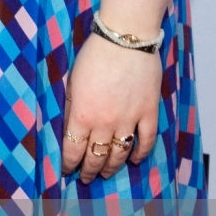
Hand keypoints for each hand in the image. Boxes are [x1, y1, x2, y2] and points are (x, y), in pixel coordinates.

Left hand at [61, 33, 160, 182]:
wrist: (125, 37)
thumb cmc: (95, 54)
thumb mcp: (72, 81)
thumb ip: (71, 106)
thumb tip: (69, 126)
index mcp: (82, 114)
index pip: (72, 150)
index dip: (68, 164)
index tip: (67, 170)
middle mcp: (104, 122)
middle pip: (95, 157)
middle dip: (88, 170)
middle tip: (86, 177)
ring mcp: (129, 119)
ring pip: (119, 154)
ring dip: (112, 167)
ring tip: (106, 173)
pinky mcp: (148, 112)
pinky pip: (146, 141)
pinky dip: (141, 153)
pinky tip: (136, 160)